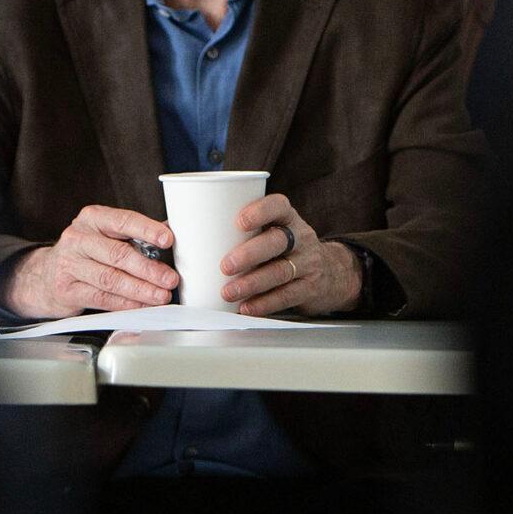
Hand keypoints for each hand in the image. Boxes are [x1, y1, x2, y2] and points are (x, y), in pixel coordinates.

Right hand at [2, 204, 179, 319]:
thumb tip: (169, 232)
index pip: (123, 221)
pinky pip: (101, 298)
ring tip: (160, 295)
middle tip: (170, 278)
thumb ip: (135, 234)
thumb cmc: (85, 252)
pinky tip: (140, 305)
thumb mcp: (106, 234)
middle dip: (148, 268)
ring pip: (110, 279)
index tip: (167, 239)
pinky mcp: (66, 289)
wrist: (46, 275)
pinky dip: (125, 304)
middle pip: (118, 254)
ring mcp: (69, 264)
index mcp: (92, 218)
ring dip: (140, 289)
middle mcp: (78, 238)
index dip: (146, 230)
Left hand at [219, 194, 362, 315]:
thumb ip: (240, 230)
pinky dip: (265, 303)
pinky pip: (287, 295)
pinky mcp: (310, 288)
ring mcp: (308, 263)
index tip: (239, 222)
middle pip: (277, 242)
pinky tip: (247, 307)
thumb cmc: (284, 249)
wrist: (332, 273)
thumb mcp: (272, 231)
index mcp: (287, 218)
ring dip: (252, 283)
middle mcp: (301, 237)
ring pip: (281, 271)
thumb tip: (180, 234)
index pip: (278, 206)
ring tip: (228, 292)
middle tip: (225, 266)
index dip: (260, 212)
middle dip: (249, 254)